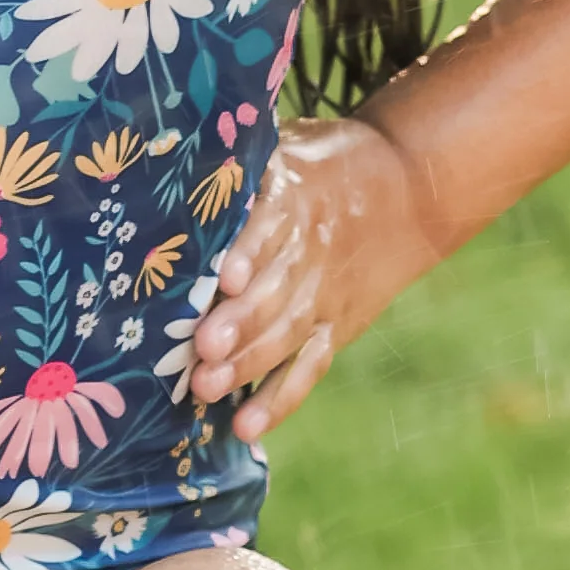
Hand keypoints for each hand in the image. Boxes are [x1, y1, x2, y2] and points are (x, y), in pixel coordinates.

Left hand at [187, 116, 446, 445]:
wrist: (408, 186)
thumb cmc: (320, 161)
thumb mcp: (285, 143)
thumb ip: (237, 159)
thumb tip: (161, 147)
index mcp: (295, 196)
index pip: (271, 226)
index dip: (250, 252)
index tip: (226, 278)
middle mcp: (310, 249)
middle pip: (277, 290)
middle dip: (240, 322)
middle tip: (203, 349)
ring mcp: (324, 294)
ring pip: (288, 333)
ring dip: (249, 363)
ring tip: (207, 388)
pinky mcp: (336, 326)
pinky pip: (308, 367)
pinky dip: (279, 398)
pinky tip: (246, 426)